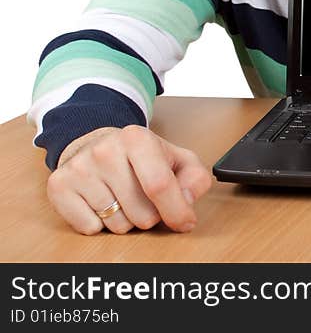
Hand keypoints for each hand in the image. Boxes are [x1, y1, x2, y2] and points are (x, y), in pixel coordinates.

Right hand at [47, 125, 212, 234]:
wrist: (96, 145)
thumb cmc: (143, 157)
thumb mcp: (178, 159)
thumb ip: (194, 180)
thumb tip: (185, 203)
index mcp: (137, 138)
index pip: (160, 185)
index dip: (176, 211)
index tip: (184, 222)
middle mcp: (105, 150)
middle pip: (142, 213)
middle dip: (151, 215)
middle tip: (144, 197)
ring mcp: (79, 168)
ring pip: (118, 225)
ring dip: (126, 220)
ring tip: (123, 197)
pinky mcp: (59, 186)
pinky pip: (90, 229)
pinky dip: (100, 224)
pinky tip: (101, 201)